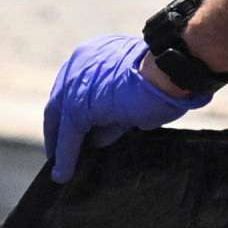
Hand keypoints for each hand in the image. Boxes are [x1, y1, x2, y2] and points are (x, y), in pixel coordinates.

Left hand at [43, 30, 199, 179]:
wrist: (171, 71)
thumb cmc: (166, 79)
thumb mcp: (135, 95)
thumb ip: (113, 113)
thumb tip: (98, 137)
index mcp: (96, 53)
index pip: (76, 86)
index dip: (72, 109)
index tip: (72, 130)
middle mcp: (81, 62)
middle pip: (61, 101)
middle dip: (59, 129)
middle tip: (57, 152)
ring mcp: (77, 82)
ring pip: (64, 119)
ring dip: (61, 146)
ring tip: (61, 167)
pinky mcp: (79, 104)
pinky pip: (69, 133)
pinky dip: (66, 155)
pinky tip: (63, 173)